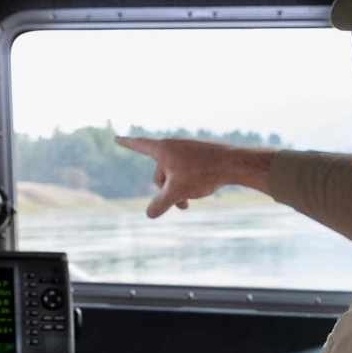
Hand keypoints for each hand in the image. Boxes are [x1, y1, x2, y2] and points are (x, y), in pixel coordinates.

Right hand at [115, 135, 276, 218]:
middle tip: (182, 205)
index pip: (139, 145)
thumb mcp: (176, 193)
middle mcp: (175, 143)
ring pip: (175, 173)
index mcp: (163, 149)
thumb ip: (160, 204)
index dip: (127, 144)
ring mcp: (188, 147)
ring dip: (179, 189)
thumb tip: (149, 214)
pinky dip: (190, 181)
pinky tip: (202, 187)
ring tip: (191, 200)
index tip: (117, 138)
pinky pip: (187, 169)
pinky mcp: (201, 152)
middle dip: (167, 190)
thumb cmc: (202, 174)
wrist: (234, 163)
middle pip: (160, 172)